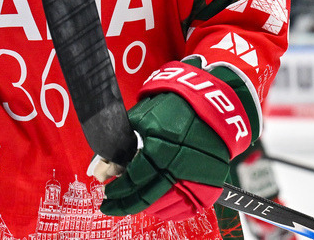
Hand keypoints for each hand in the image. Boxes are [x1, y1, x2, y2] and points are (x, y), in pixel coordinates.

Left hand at [99, 61, 252, 221]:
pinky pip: (185, 208)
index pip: (133, 180)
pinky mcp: (209, 184)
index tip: (107, 193)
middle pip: (146, 198)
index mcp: (159, 149)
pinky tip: (156, 204)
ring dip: (145, 207)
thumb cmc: (174, 106)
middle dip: (124, 205)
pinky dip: (167, 210)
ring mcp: (195, 177)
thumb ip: (122, 142)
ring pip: (164, 206)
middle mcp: (177, 166)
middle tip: (111, 206)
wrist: (210, 104)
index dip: (117, 190)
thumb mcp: (142, 118)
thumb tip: (102, 166)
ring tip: (133, 201)